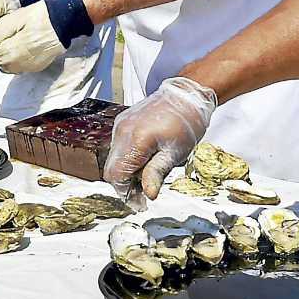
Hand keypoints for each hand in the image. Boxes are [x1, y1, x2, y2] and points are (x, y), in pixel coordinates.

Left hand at [0, 2, 66, 73]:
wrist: (65, 22)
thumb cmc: (40, 17)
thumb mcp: (16, 18)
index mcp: (11, 51)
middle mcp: (17, 64)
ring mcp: (26, 67)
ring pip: (4, 65)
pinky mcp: (34, 67)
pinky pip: (16, 66)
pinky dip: (10, 59)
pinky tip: (12, 48)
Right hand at [104, 77, 217, 201]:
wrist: (186, 96)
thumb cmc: (186, 124)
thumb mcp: (175, 153)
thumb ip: (156, 174)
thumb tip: (148, 195)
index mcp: (136, 140)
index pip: (117, 175)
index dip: (126, 193)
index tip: (140, 202)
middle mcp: (122, 132)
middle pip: (111, 169)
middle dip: (125, 185)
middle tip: (144, 193)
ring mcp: (120, 125)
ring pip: (114, 159)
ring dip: (126, 172)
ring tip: (148, 175)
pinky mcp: (122, 122)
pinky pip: (118, 147)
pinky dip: (127, 159)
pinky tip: (145, 160)